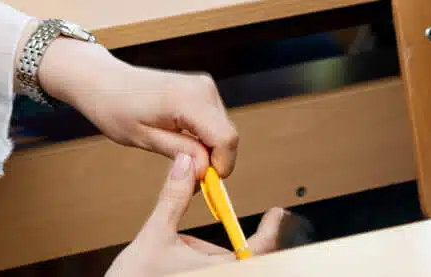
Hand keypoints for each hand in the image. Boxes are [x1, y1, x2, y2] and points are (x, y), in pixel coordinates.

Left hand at [39, 39, 238, 176]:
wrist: (105, 82)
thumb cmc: (116, 109)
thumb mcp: (144, 138)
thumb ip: (179, 153)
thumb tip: (205, 170)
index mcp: (189, 99)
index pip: (225, 138)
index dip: (220, 166)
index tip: (202, 184)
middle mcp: (203, 88)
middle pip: (226, 136)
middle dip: (213, 162)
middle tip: (187, 180)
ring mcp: (205, 86)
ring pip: (222, 131)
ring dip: (208, 151)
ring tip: (179, 160)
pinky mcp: (202, 89)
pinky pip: (214, 121)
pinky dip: (204, 138)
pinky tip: (182, 144)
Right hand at [106, 154, 286, 276]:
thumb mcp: (154, 235)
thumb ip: (172, 199)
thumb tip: (185, 164)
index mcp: (214, 270)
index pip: (257, 251)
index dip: (271, 231)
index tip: (277, 212)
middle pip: (247, 259)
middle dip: (252, 242)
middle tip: (260, 222)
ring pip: (230, 265)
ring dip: (227, 253)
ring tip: (202, 246)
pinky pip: (217, 269)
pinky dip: (217, 261)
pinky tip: (189, 258)